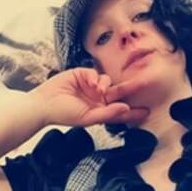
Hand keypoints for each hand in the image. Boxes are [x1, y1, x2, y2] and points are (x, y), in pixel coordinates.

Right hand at [28, 67, 150, 127]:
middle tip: (147, 82)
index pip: (120, 111)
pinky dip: (95, 77)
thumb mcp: (87, 118)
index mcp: (99, 111)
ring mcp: (91, 86)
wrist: (44, 104)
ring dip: (105, 85)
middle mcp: (97, 98)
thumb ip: (107, 114)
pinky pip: (95, 73)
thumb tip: (125, 109)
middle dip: (132, 88)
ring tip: (97, 90)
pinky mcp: (83, 74)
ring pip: (108, 81)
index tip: (147, 111)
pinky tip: (89, 83)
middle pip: (119, 93)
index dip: (133, 111)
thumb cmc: (64, 114)